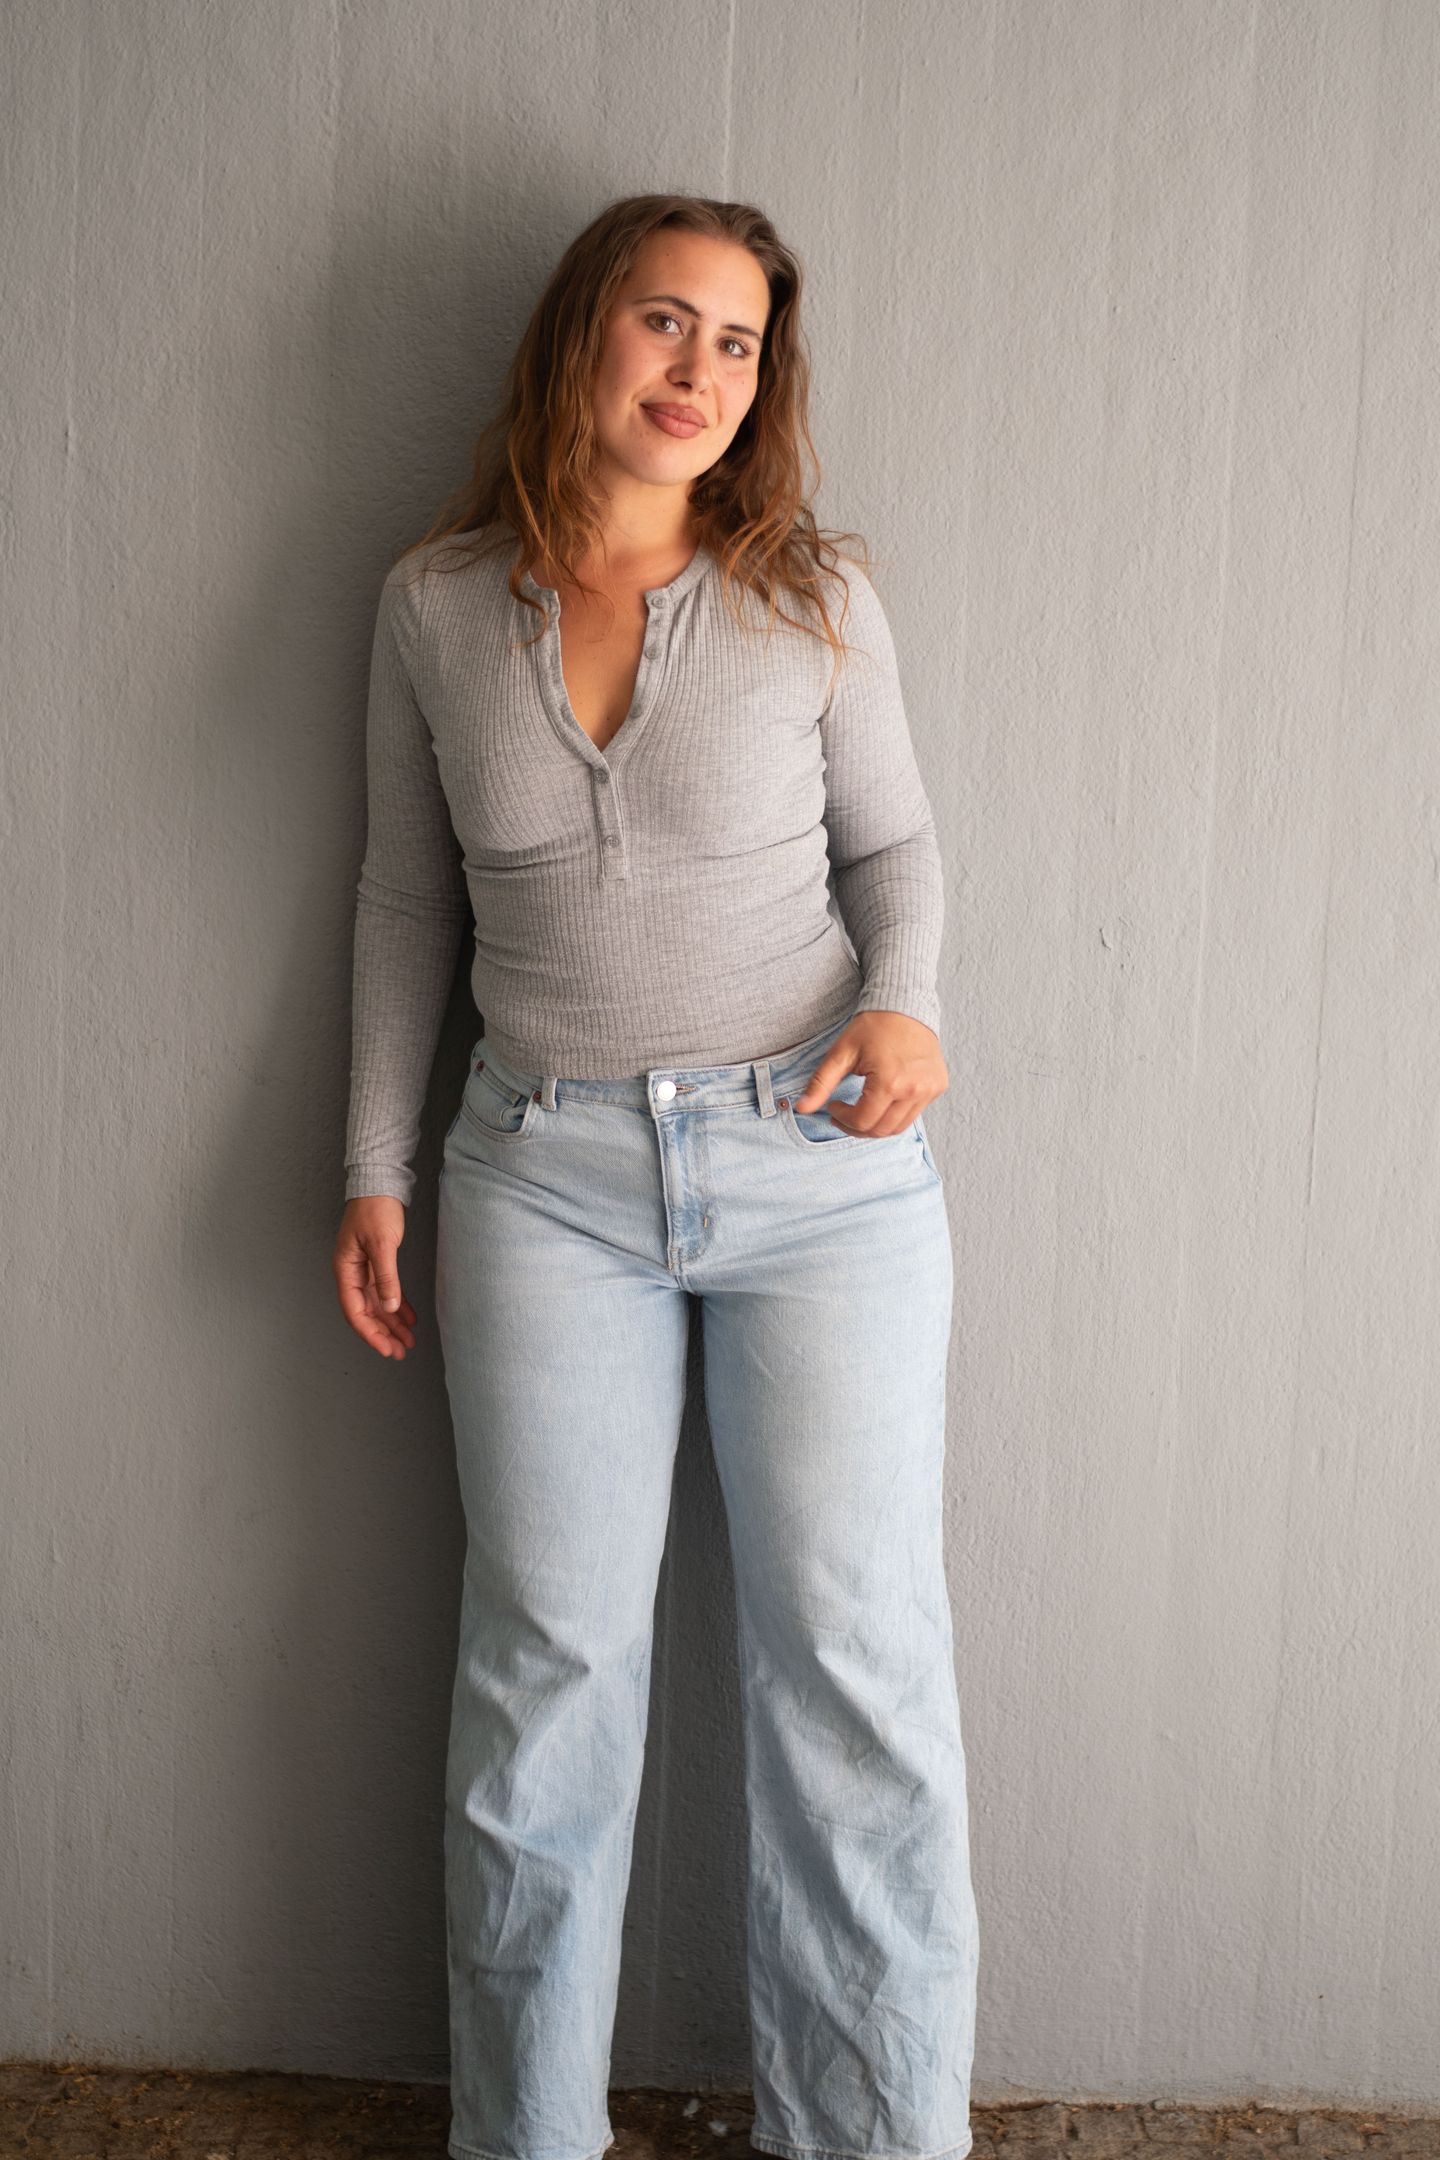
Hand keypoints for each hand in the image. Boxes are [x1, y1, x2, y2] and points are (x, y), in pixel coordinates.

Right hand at [333, 1196, 417, 1359]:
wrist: (380, 1181)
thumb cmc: (375, 1208)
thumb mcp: (382, 1244)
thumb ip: (385, 1277)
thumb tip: (388, 1308)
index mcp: (346, 1270)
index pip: (355, 1311)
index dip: (370, 1333)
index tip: (386, 1349)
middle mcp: (352, 1272)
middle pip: (366, 1312)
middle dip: (383, 1334)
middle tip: (400, 1351)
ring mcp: (363, 1268)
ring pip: (377, 1304)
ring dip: (391, 1323)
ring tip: (408, 1341)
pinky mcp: (377, 1262)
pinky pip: (385, 1291)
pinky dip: (397, 1305)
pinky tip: (409, 1318)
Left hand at [790, 1009, 947, 1136]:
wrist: (906, 1005)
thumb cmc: (873, 1026)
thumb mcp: (841, 1053)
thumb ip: (820, 1083)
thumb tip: (801, 1108)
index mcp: (890, 1082)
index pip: (862, 1121)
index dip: (842, 1118)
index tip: (833, 1105)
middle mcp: (914, 1090)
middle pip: (880, 1130)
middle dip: (856, 1128)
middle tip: (843, 1115)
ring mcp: (930, 1090)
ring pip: (898, 1127)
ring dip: (876, 1125)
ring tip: (861, 1111)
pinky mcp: (938, 1086)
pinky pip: (914, 1114)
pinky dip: (895, 1114)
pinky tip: (882, 1100)